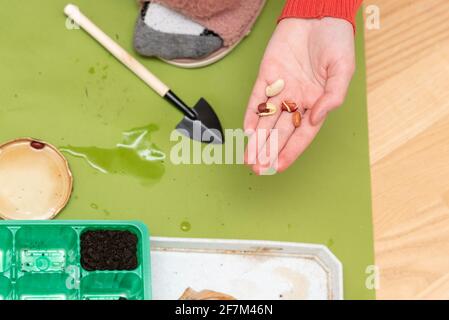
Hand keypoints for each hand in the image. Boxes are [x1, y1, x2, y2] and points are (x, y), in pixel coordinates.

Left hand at [244, 17, 355, 173]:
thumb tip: (316, 118)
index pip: (301, 134)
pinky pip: (256, 99)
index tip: (278, 167)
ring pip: (266, 120)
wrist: (318, 14)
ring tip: (249, 157)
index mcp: (316, 103)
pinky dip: (251, 114)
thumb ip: (332, 97)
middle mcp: (296, 100)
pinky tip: (247, 130)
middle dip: (269, 151)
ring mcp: (280, 89)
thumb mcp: (343, 71)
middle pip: (280, 132)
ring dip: (257, 139)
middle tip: (258, 168)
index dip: (290, 151)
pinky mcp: (266, 76)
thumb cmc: (336, 42)